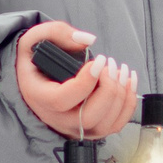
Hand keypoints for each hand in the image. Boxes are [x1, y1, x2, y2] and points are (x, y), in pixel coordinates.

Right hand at [16, 20, 137, 140]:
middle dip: (108, 89)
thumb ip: (57, 33)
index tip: (98, 61)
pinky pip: (116, 124)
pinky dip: (128, 103)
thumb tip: (88, 40)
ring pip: (106, 124)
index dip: (84, 82)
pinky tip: (128, 80)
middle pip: (89, 117)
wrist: (37, 81)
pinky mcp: (93, 129)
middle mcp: (58, 119)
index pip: (62, 100)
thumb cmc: (36, 61)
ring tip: (120, 69)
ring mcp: (77, 127)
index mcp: (40, 98)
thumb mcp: (34, 39)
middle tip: (109, 65)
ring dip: (121, 95)